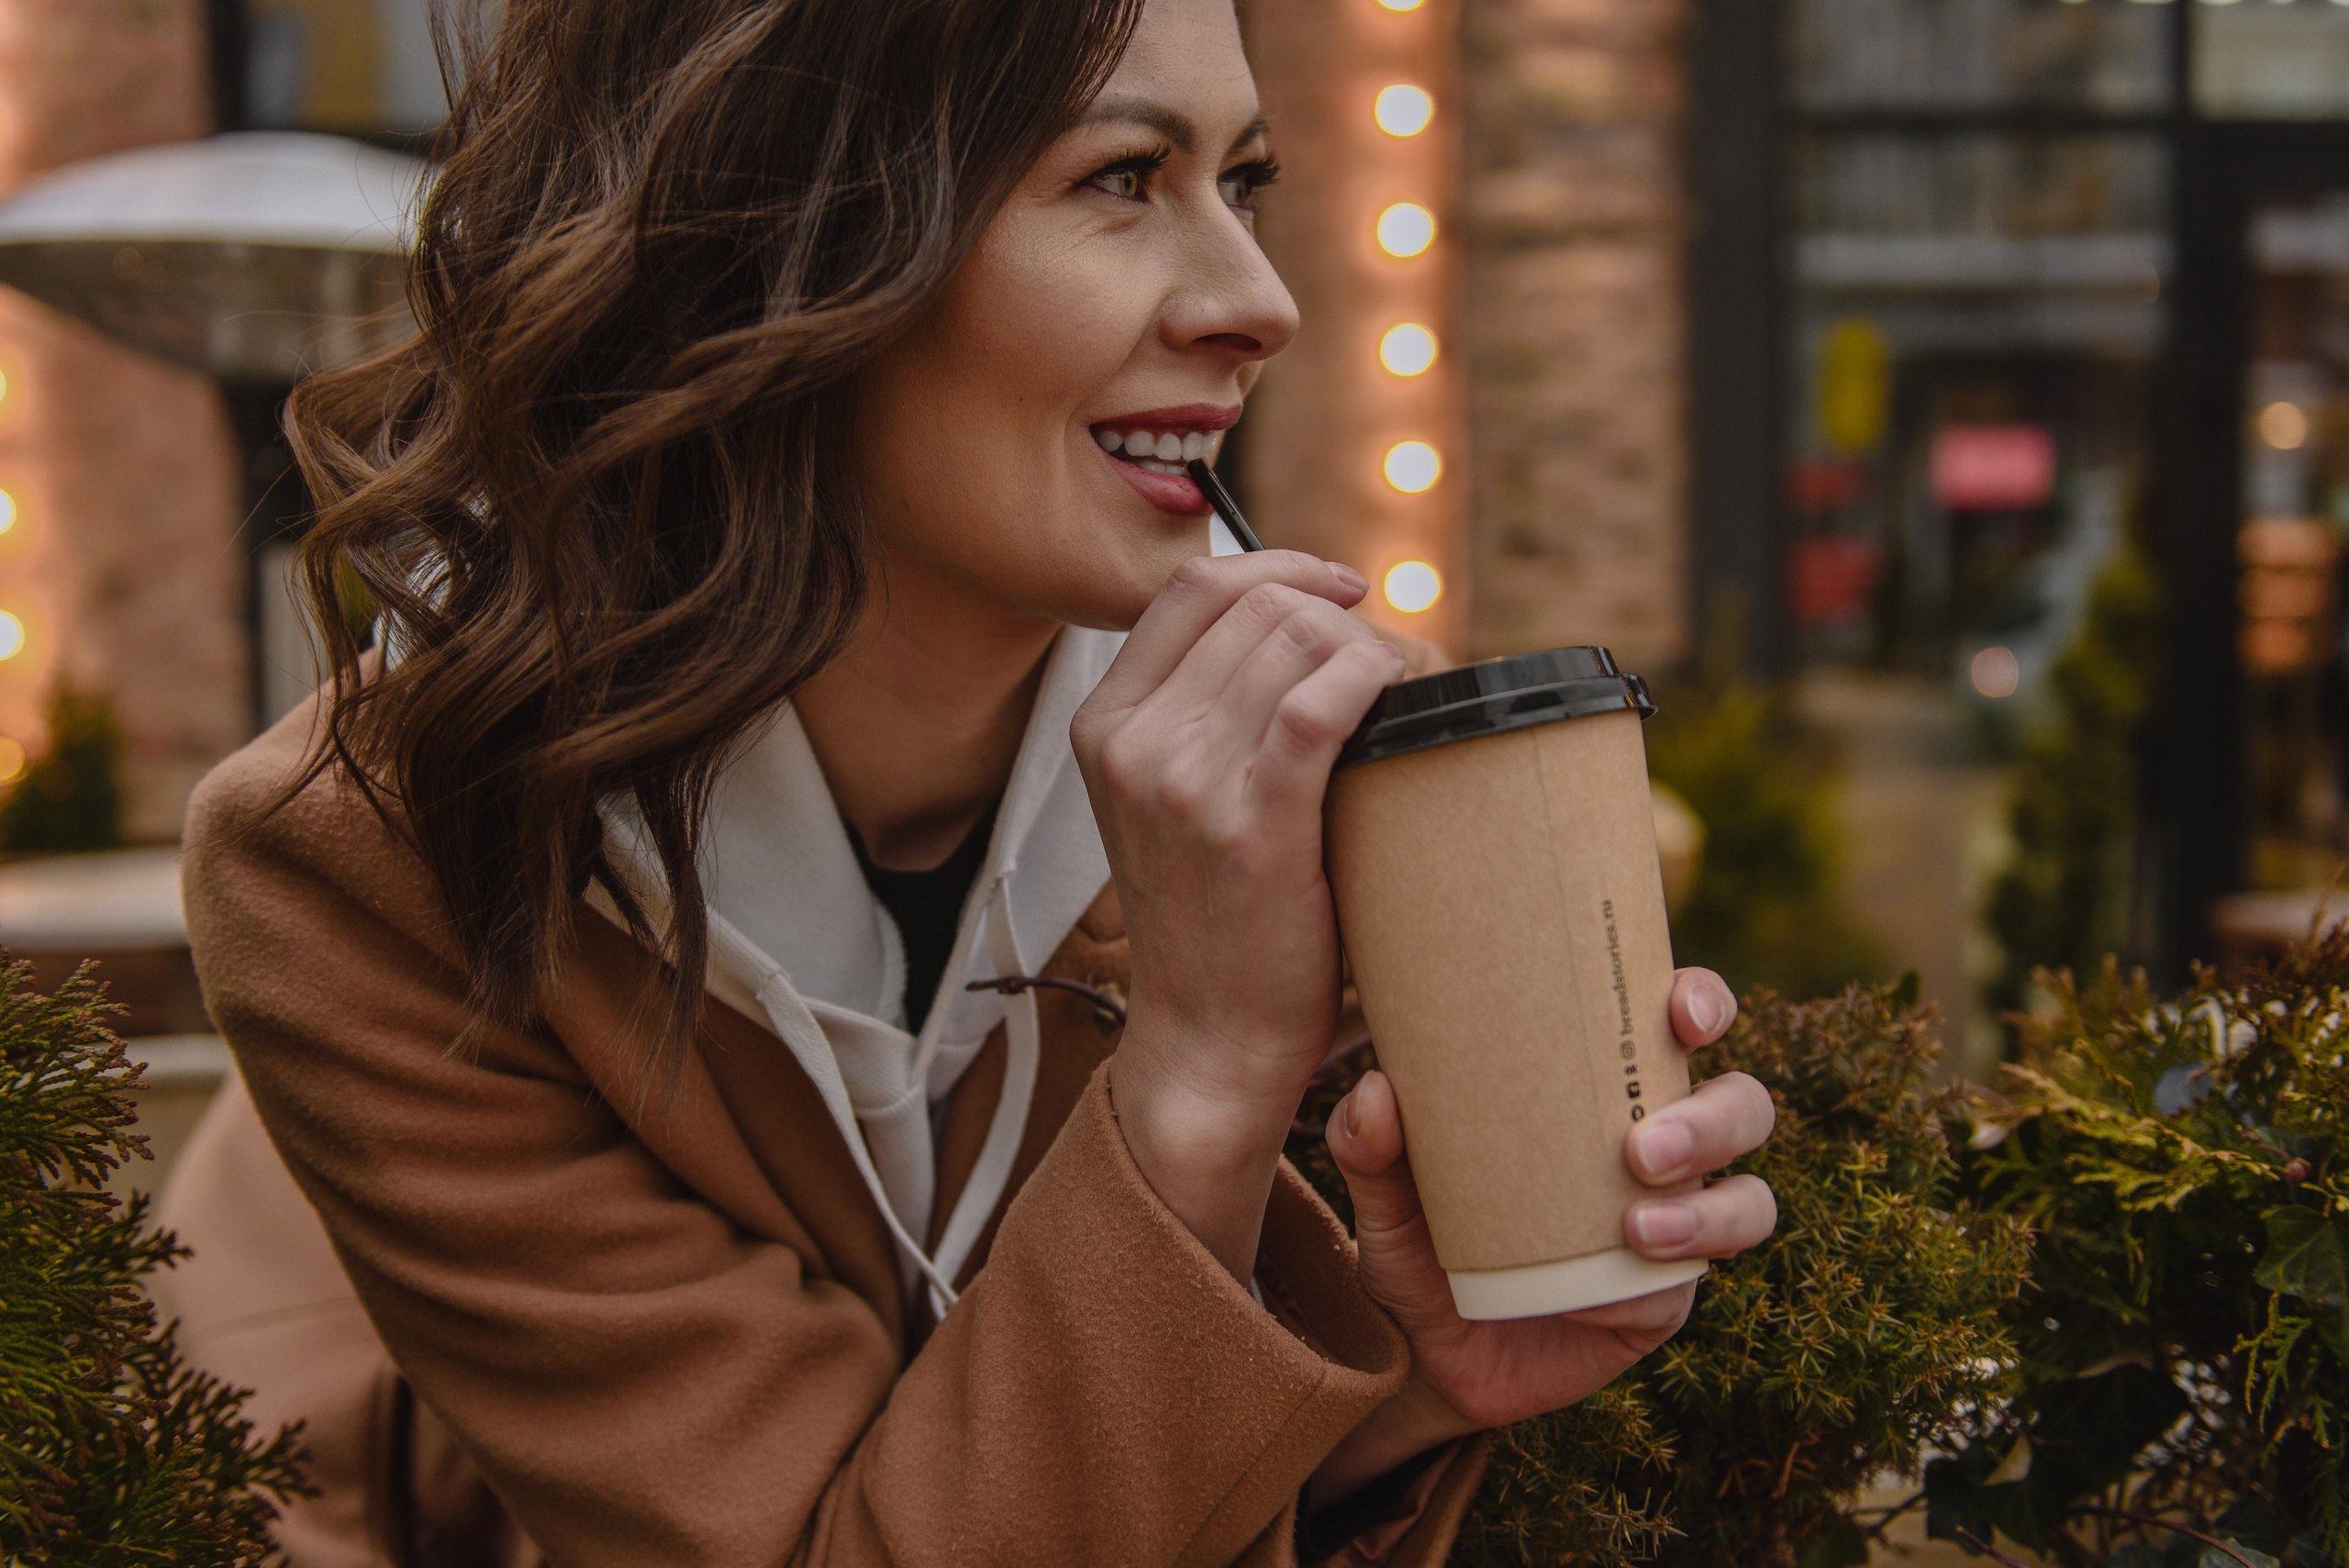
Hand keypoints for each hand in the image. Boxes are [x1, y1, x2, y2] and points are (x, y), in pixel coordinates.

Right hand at [1073, 552, 1403, 1278]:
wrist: (1209, 1039)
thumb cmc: (1214, 921)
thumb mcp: (1166, 802)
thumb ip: (1199, 716)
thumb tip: (1298, 629)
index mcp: (1103, 725)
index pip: (1192, 587)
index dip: (1277, 566)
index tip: (1338, 589)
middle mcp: (1132, 742)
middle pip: (1254, 605)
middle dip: (1335, 615)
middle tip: (1381, 664)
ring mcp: (1183, 781)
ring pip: (1295, 640)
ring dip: (1365, 648)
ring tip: (1396, 695)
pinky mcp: (1252, 823)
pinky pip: (1316, 704)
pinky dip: (1369, 677)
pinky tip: (1396, 692)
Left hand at [1309, 967, 1776, 1506]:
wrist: (1419, 1353)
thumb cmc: (1416, 1241)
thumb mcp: (1383, 1188)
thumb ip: (1368, 1141)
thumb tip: (1378, 1088)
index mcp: (1601, 1090)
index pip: (1677, 1025)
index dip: (1703, 1005)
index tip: (1683, 1012)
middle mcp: (1654, 1147)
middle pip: (1741, 1107)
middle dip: (1716, 1117)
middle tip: (1642, 1144)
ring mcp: (1670, 1226)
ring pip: (1747, 1200)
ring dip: (1711, 1207)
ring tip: (1636, 1224)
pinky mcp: (1658, 1301)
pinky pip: (1688, 1288)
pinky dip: (1662, 1281)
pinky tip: (1609, 1291)